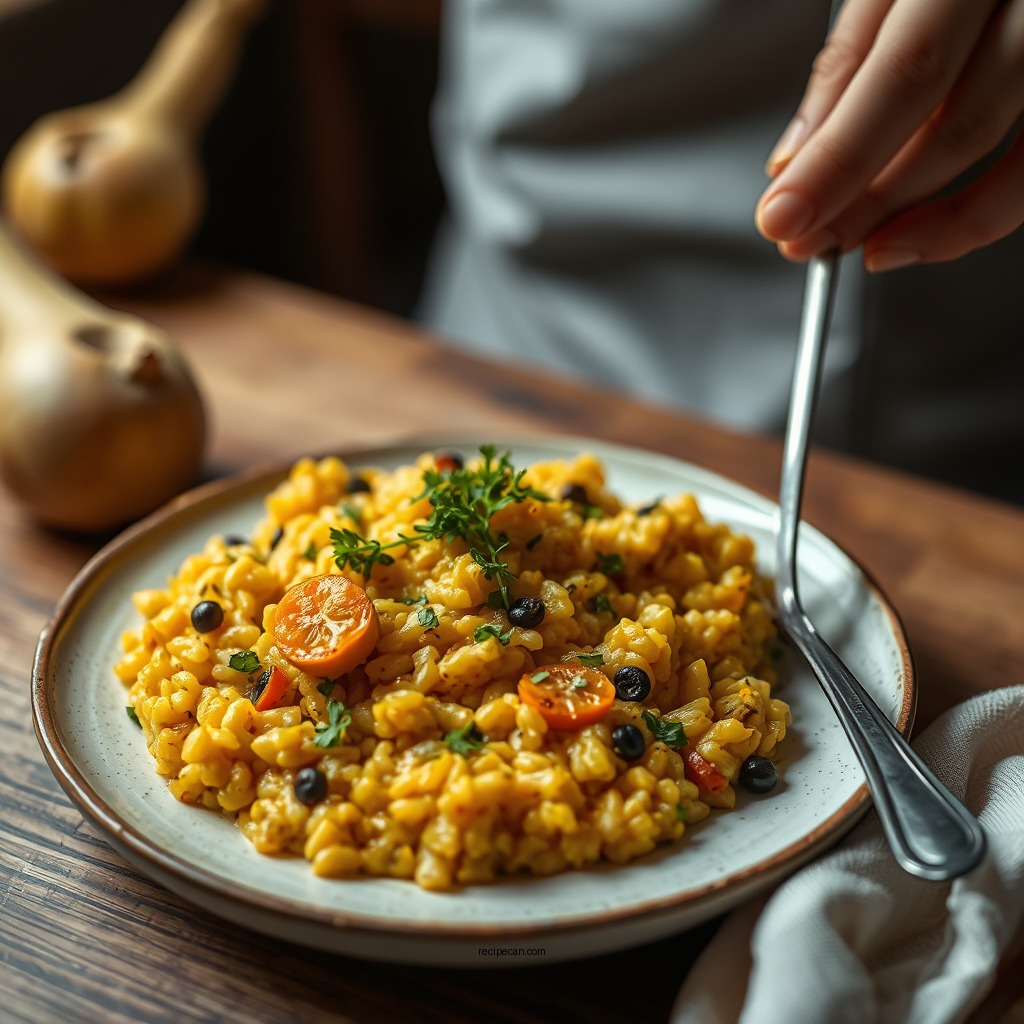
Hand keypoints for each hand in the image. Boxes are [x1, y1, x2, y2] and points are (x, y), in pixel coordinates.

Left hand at [755, 0, 1023, 270]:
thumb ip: (851, 60)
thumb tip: (796, 159)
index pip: (906, 72)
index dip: (838, 159)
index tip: (783, 216)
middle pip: (958, 123)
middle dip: (869, 200)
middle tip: (810, 241)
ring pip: (997, 148)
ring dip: (918, 217)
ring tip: (859, 241)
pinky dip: (978, 212)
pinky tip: (920, 232)